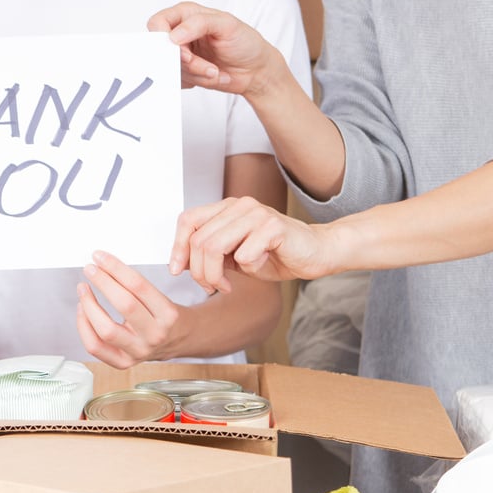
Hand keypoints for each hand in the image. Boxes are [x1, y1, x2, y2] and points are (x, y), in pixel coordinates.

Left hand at [76, 251, 187, 368]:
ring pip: (106, 330)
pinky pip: (95, 346)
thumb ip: (135, 286)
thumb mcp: (162, 297)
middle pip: (124, 305)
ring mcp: (139, 352)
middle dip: (103, 283)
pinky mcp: (123, 362)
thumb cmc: (166, 316)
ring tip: (83, 289)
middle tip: (90, 269)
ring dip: (89, 306)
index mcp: (168, 315)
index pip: (138, 286)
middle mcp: (155, 335)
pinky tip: (83, 310)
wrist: (179, 341)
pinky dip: (83, 326)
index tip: (100, 257)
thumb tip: (104, 266)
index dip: (116, 268)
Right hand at [147, 1, 275, 92]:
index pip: (157, 23)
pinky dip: (198, 82)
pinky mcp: (184, 73)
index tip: (184, 52)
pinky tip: (213, 75)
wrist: (255, 70)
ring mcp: (180, 54)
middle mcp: (180, 33)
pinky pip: (178, 82)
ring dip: (197, 74)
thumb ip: (199, 24)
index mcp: (186, 14)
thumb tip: (173, 36)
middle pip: (162, 51)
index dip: (164, 39)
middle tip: (209, 67)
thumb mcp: (227, 25)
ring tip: (216, 71)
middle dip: (187, 63)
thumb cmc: (245, 42)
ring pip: (171, 69)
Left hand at [169, 196, 336, 292]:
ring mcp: (256, 213)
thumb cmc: (275, 255)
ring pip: (214, 246)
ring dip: (215, 274)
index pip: (188, 220)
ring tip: (225, 285)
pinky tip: (259, 268)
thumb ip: (211, 253)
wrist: (316, 253)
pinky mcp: (273, 226)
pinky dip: (247, 269)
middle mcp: (239, 205)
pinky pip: (244, 254)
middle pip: (199, 239)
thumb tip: (180, 263)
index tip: (176, 270)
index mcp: (227, 208)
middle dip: (199, 271)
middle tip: (211, 286)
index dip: (178, 246)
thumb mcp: (234, 256)